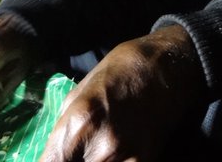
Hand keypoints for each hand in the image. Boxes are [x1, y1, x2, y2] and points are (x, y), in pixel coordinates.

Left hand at [39, 24, 206, 161]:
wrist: (167, 67)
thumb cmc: (119, 71)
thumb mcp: (79, 93)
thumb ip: (65, 129)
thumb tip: (54, 155)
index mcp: (79, 121)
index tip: (56, 158)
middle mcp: (102, 146)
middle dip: (72, 160)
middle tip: (77, 151)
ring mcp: (127, 157)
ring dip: (94, 161)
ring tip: (96, 150)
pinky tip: (113, 154)